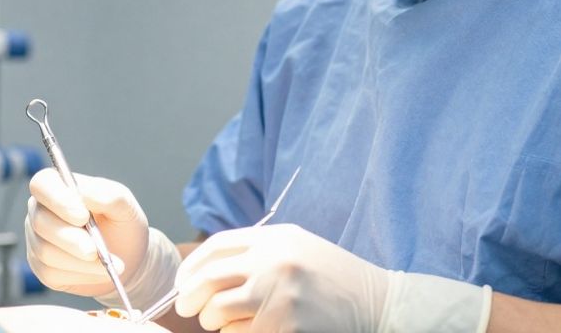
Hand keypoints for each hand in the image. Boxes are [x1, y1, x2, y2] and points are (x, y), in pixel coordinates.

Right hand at [24, 169, 148, 295]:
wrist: (129, 259)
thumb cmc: (123, 225)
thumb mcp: (125, 206)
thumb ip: (108, 195)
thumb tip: (83, 193)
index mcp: (59, 187)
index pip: (42, 184)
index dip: (57, 199)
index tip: (83, 216)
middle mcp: (42, 212)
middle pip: (40, 221)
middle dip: (70, 238)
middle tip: (94, 250)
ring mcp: (38, 240)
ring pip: (46, 251)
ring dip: (79, 260)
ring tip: (107, 262)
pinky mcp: (42, 268)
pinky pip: (51, 273)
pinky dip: (80, 274)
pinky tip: (99, 271)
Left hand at [173, 223, 390, 331]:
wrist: (378, 303)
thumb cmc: (334, 278)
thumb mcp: (298, 248)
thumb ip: (258, 252)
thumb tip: (206, 272)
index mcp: (276, 238)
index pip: (216, 247)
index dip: (191, 267)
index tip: (182, 283)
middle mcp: (274, 262)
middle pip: (209, 278)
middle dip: (190, 297)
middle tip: (187, 308)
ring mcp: (279, 295)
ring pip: (217, 311)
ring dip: (212, 321)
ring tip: (221, 323)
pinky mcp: (283, 326)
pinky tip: (246, 332)